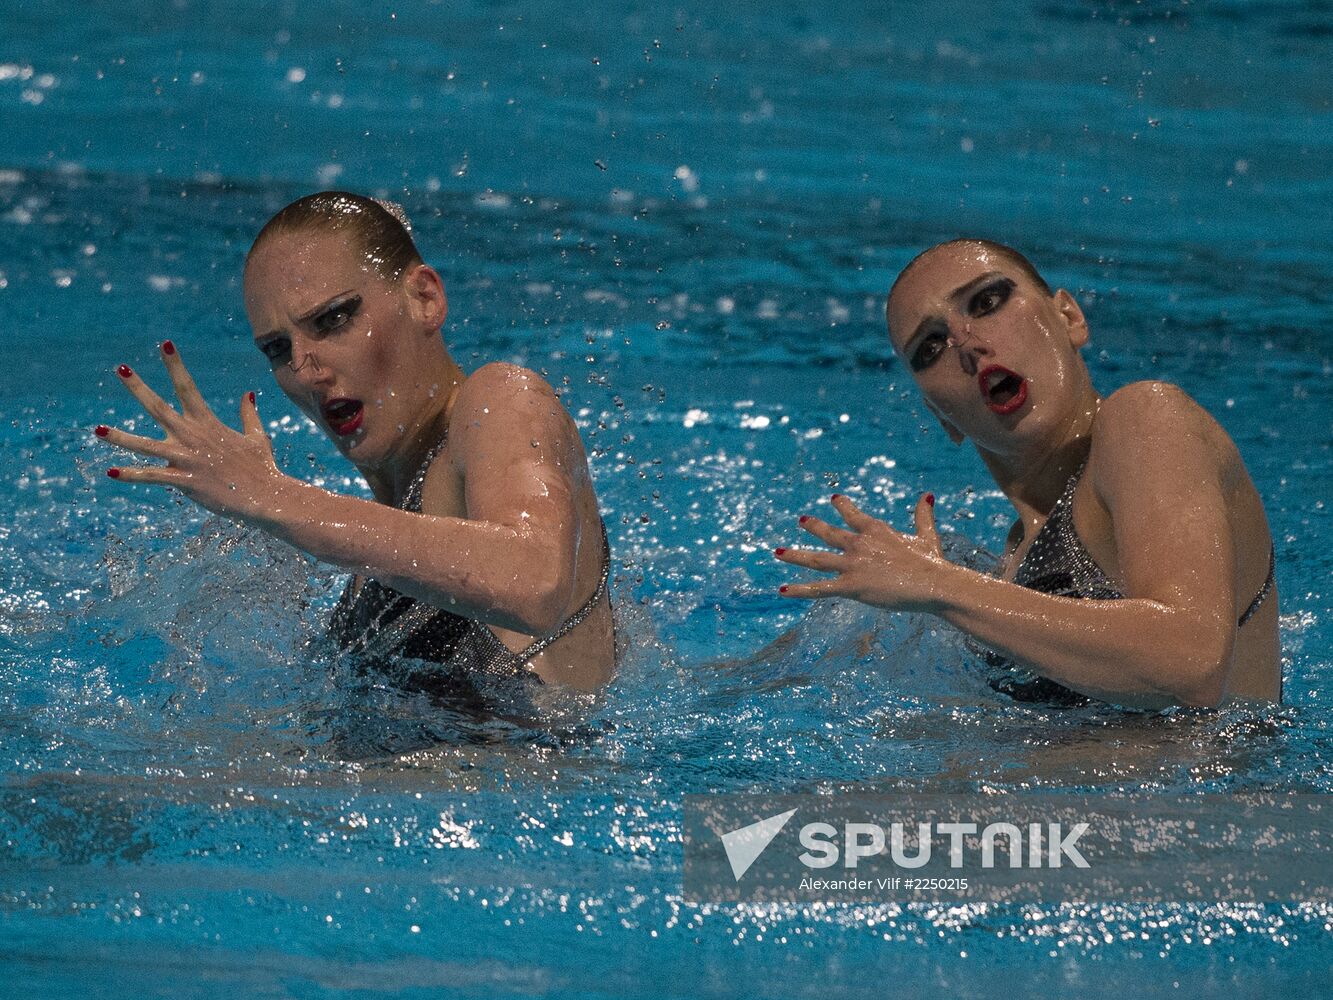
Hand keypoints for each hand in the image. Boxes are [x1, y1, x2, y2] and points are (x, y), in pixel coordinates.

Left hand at [96, 341, 279, 520]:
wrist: (266, 496)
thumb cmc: (262, 468)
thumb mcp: (258, 437)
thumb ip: (248, 415)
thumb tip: (248, 394)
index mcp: (208, 424)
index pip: (187, 387)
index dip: (175, 365)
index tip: (165, 344)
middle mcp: (192, 436)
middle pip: (158, 407)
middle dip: (138, 387)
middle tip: (120, 368)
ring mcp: (186, 458)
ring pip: (145, 446)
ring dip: (120, 438)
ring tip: (96, 430)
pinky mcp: (184, 481)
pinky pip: (152, 476)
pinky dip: (131, 475)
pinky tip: (111, 472)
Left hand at [775, 492, 947, 610]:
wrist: (932, 584)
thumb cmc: (932, 562)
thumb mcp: (926, 535)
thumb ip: (922, 515)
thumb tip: (928, 494)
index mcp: (875, 530)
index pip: (853, 515)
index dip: (842, 506)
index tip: (834, 499)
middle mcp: (858, 544)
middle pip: (829, 533)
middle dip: (813, 527)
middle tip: (801, 520)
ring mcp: (852, 565)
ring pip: (816, 559)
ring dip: (795, 556)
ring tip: (777, 552)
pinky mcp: (850, 586)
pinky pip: (819, 588)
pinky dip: (799, 589)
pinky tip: (782, 590)